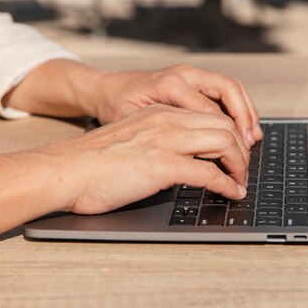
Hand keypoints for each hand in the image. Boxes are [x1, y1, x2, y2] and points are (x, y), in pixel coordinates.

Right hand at [39, 104, 249, 214]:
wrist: (64, 170)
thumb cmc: (90, 163)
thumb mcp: (130, 139)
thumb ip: (155, 142)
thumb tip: (178, 162)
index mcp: (159, 113)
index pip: (209, 116)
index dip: (229, 135)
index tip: (234, 154)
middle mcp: (167, 120)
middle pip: (224, 126)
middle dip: (241, 150)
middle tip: (243, 170)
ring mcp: (166, 140)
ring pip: (224, 143)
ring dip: (239, 165)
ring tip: (240, 182)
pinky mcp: (163, 164)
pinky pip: (210, 173)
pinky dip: (227, 185)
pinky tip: (231, 194)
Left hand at [81, 64, 262, 146]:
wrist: (103, 88)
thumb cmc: (114, 106)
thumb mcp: (132, 126)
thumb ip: (161, 138)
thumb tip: (190, 160)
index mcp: (170, 85)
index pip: (212, 112)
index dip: (228, 139)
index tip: (234, 162)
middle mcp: (184, 75)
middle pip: (229, 91)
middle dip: (245, 119)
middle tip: (250, 145)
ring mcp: (190, 74)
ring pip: (231, 87)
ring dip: (246, 112)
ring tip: (252, 138)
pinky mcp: (192, 79)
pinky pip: (223, 89)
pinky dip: (237, 107)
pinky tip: (241, 127)